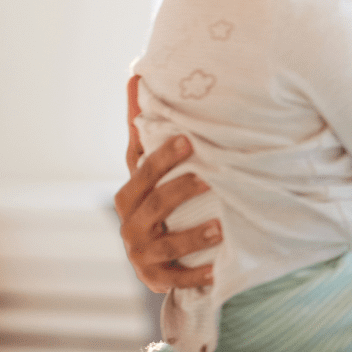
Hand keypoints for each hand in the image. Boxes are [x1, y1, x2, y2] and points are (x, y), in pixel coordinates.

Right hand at [114, 76, 220, 292]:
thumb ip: (147, 126)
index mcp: (132, 190)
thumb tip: (136, 72)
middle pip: (151, 202)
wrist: (159, 256)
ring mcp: (141, 252)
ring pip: (164, 243)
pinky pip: (175, 279)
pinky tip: (217, 271)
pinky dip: (195, 275)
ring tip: (220, 226)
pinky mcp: (156, 278)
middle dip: (177, 189)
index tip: (190, 139)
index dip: (162, 156)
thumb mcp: (155, 165)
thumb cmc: (162, 197)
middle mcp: (131, 220)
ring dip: (191, 236)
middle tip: (209, 176)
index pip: (142, 169)